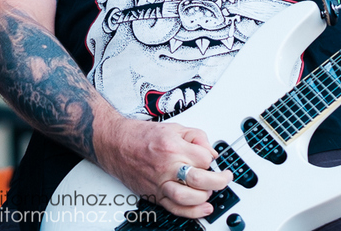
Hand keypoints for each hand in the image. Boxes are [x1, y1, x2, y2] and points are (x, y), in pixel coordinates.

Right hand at [97, 117, 232, 217]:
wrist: (116, 144)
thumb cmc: (142, 136)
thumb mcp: (175, 128)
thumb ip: (197, 137)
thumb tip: (212, 152)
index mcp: (173, 147)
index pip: (204, 158)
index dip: (211, 158)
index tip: (210, 158)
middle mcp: (167, 167)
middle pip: (200, 179)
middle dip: (218, 180)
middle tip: (225, 178)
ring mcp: (160, 183)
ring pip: (188, 198)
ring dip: (205, 196)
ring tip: (210, 190)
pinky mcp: (154, 194)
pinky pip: (175, 209)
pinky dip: (192, 212)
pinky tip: (204, 209)